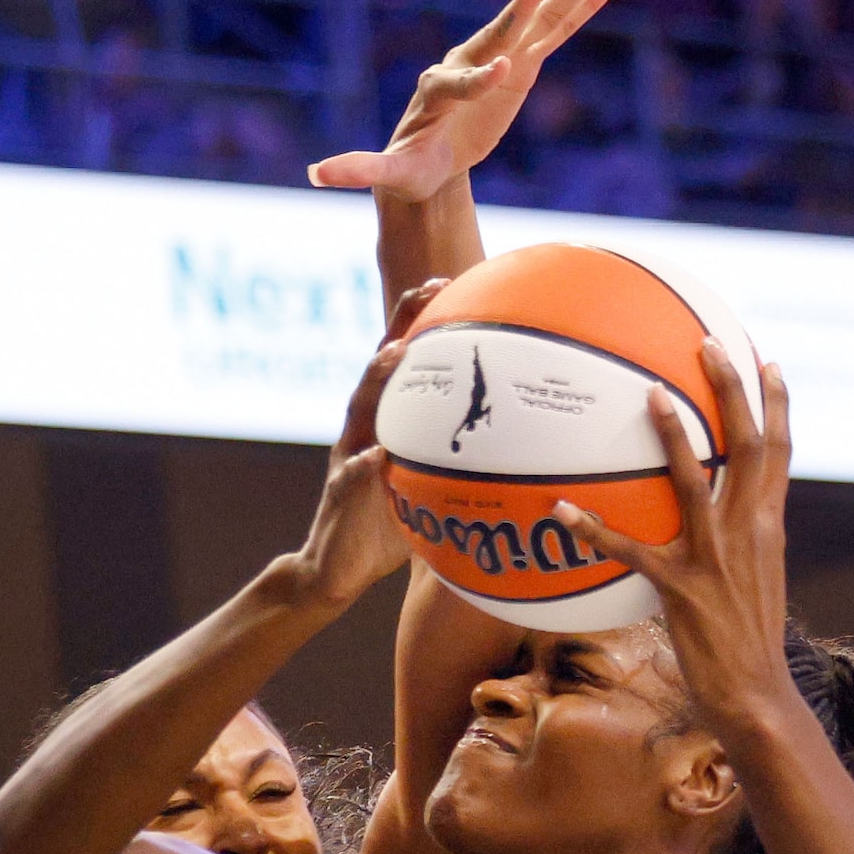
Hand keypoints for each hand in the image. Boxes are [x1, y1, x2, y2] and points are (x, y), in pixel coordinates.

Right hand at [290, 284, 448, 606]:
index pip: (403, 363)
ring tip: (397, 354)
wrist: (336, 570)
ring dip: (378, 379)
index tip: (447, 283)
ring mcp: (348, 458)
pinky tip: (376, 456)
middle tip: (428, 290)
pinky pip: (351, 477)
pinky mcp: (340, 495)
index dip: (419, 322)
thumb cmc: (386, 527)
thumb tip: (517, 456)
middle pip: (381, 368)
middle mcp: (364, 431)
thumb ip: (455, 465)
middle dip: (402, 326)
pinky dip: (363, 465)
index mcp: (385, 423)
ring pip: (361, 409)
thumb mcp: (426, 488)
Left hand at [307, 0, 622, 200]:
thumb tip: (313, 174)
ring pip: (541, 18)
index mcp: (442, 88)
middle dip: (526, 4)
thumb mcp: (385, 172)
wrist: (425, 158)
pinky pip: (557, 32)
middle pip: (505, 27)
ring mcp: (501, 57)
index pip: (464, 79)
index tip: (504, 71)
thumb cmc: (407, 166)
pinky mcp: (523, 64)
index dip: (482, 78)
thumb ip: (357, 168)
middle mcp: (471, 61)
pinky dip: (585, 6)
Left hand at [556, 343, 795, 741]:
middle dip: (732, 389)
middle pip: (748, 445)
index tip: (768, 360)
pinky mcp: (680, 588)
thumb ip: (743, 539)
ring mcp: (714, 558)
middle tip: (711, 343)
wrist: (757, 693)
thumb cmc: (750, 641)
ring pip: (695, 481)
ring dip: (674, 435)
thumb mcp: (758, 579)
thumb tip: (721, 514)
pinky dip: (594, 529)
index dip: (775, 404)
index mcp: (768, 526)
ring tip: (650, 393)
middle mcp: (747, 531)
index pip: (780, 452)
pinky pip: (630, 550)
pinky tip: (561, 510)